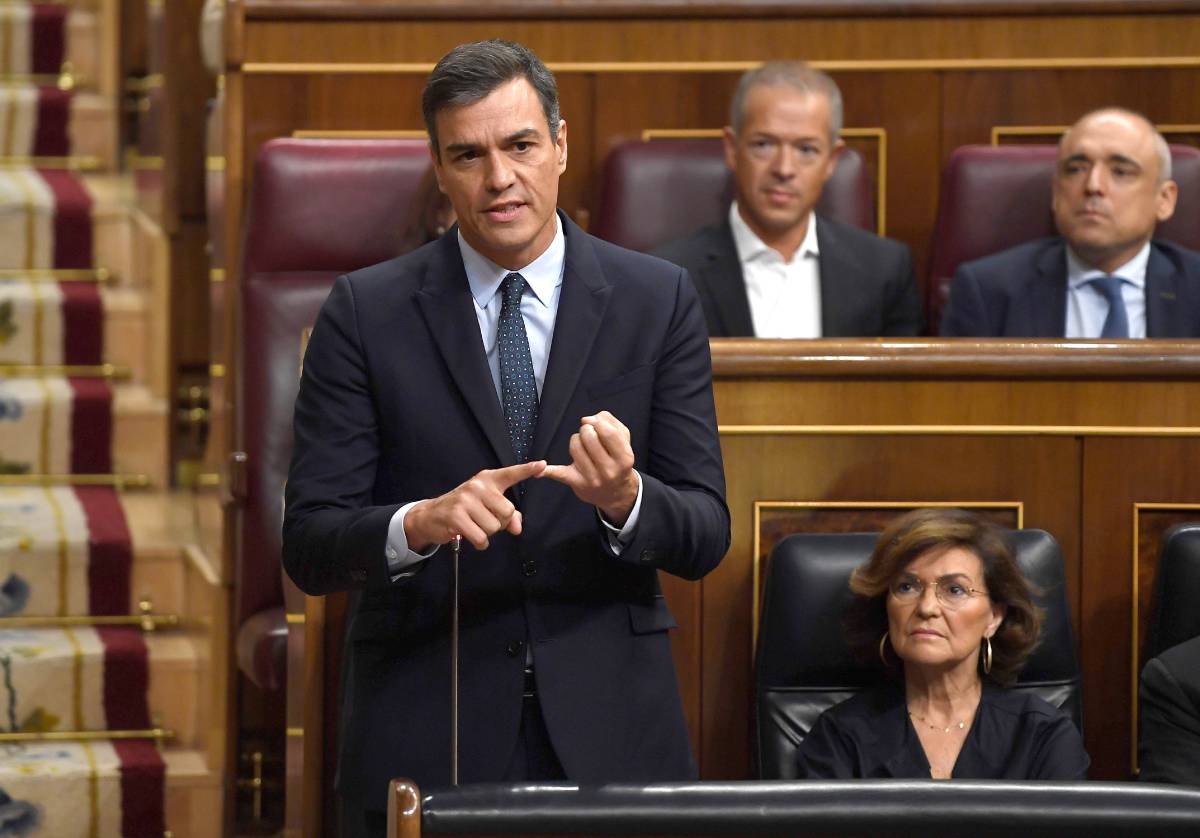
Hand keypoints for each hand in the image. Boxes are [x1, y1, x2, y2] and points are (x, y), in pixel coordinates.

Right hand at [405, 460, 545, 550]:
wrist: (431, 515)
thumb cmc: (464, 509)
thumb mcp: (486, 506)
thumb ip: (508, 515)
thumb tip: (517, 528)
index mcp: (487, 480)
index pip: (511, 474)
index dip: (528, 470)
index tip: (543, 465)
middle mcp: (477, 486)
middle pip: (507, 512)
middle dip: (500, 522)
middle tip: (484, 520)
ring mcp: (466, 500)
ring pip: (494, 527)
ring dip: (487, 533)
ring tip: (474, 526)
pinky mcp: (456, 516)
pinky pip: (481, 538)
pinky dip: (480, 543)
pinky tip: (470, 536)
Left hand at [541, 411, 637, 525]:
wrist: (615, 493)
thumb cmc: (617, 461)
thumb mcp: (624, 441)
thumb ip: (611, 422)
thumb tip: (589, 418)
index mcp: (624, 458)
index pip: (608, 432)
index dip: (597, 422)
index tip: (593, 422)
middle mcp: (609, 470)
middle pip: (589, 437)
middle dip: (586, 430)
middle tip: (589, 436)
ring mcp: (592, 478)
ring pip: (575, 447)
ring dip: (576, 441)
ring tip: (582, 446)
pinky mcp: (576, 483)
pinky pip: (558, 474)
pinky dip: (547, 471)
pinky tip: (538, 471)